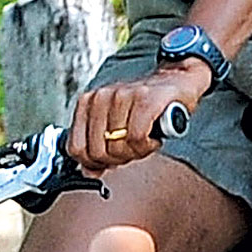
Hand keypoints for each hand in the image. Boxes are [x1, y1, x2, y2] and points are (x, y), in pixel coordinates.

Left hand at [70, 64, 206, 171]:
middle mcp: (101, 97)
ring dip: (136, 152)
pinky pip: (137, 138)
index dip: (93, 163)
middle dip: (118, 159)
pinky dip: (148, 145)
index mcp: (87, 102)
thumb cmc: (144, 105)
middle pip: (98, 152)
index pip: (76, 148)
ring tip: (146, 140)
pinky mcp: (144, 100)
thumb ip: (98, 145)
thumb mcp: (115, 123)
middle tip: (133, 150)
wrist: (176, 80)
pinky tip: (154, 137)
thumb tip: (89, 171)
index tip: (109, 161)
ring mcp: (121, 96)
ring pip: (118, 147)